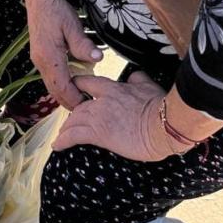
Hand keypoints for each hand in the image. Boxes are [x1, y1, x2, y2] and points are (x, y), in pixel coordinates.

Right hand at [24, 0, 102, 109]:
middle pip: (54, 90)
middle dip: (69, 102)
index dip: (75, 99)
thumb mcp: (72, 25)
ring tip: (82, 101)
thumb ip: (83, 44)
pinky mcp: (40, 56)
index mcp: (48, 56)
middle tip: (87, 111)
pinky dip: (60, 86)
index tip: (89, 107)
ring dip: (64, 95)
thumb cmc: (56, 10)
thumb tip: (97, 59)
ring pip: (51, 85)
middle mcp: (40, 61)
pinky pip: (50, 77)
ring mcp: (38, 59)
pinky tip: (73, 85)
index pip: (62, 86)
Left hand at [52, 72, 176, 160]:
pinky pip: (74, 136)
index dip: (78, 88)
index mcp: (112, 87)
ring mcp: (98, 117)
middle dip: (71, 115)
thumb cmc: (161, 106)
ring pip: (73, 120)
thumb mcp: (148, 86)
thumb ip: (137, 79)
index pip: (86, 83)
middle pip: (77, 106)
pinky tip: (57, 146)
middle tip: (69, 123)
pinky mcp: (99, 133)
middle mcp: (100, 100)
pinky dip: (63, 140)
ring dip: (66, 129)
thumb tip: (134, 76)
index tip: (74, 94)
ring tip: (61, 136)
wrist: (165, 124)